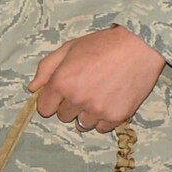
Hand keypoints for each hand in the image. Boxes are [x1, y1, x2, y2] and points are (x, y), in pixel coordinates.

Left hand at [29, 27, 163, 132]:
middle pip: (63, 117)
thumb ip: (46, 68)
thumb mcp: (69, 48)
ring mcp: (97, 109)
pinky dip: (104, 118)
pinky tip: (110, 101)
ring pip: (82, 124)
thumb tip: (32, 88)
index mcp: (62, 82)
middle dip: (70, 105)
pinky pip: (102, 128)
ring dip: (87, 113)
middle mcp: (77, 99)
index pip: (44, 108)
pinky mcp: (116, 116)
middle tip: (85, 88)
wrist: (140, 45)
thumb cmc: (103, 44)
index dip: (51, 100)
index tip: (61, 94)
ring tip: (99, 95)